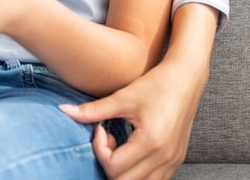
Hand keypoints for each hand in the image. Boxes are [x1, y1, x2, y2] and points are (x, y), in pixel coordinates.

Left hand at [60, 57, 206, 179]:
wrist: (186, 78)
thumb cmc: (157, 84)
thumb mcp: (123, 96)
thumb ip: (93, 110)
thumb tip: (63, 111)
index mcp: (151, 141)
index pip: (114, 167)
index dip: (99, 149)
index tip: (99, 129)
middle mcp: (165, 157)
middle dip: (108, 163)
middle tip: (107, 138)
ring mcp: (173, 161)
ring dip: (122, 171)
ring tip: (119, 145)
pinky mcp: (176, 160)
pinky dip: (137, 173)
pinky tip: (131, 150)